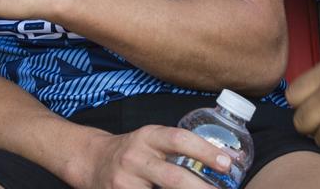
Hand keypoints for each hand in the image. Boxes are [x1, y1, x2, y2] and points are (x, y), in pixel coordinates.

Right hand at [82, 125, 235, 188]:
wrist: (92, 161)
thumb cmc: (132, 152)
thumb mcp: (151, 140)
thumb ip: (178, 148)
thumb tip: (223, 163)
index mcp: (148, 137)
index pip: (179, 140)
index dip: (205, 151)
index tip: (228, 163)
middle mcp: (135, 157)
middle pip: (174, 178)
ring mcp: (125, 182)